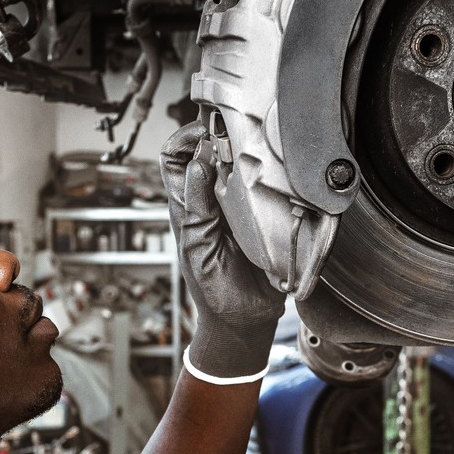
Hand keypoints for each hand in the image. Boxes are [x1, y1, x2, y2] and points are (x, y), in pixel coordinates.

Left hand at [161, 123, 286, 382]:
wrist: (246, 321)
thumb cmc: (215, 291)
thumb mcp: (198, 250)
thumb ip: (197, 210)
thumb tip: (199, 166)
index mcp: (188, 207)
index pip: (174, 157)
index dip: (184, 138)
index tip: (205, 132)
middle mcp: (212, 200)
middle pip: (209, 151)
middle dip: (220, 134)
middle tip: (237, 132)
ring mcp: (240, 207)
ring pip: (238, 164)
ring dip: (247, 152)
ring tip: (258, 147)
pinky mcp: (265, 215)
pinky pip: (267, 187)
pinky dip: (272, 175)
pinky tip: (279, 172)